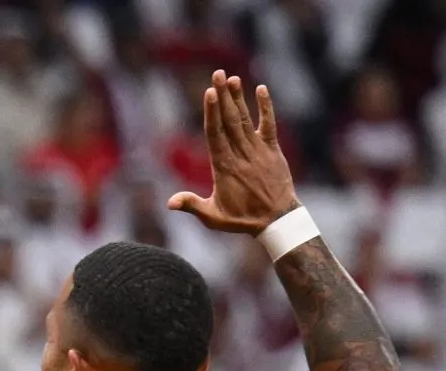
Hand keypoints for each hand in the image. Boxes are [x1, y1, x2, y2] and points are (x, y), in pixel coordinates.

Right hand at [165, 72, 299, 234]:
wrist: (276, 220)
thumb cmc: (241, 219)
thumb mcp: (213, 217)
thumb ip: (192, 206)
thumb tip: (169, 203)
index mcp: (224, 167)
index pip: (216, 134)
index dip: (212, 111)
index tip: (209, 92)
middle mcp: (241, 154)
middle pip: (229, 120)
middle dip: (224, 96)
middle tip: (218, 74)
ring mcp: (258, 150)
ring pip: (245, 119)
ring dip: (238, 98)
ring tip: (232, 78)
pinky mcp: (273, 150)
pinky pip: (269, 124)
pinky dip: (266, 107)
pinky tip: (261, 89)